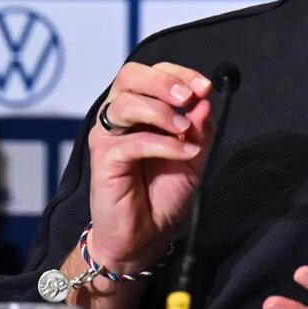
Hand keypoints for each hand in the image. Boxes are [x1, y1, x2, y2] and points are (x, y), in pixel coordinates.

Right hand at [86, 61, 214, 272]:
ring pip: (126, 104)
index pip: (153, 73)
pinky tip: (184, 153)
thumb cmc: (165, 192)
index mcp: (141, 108)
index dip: (179, 73)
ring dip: (162, 112)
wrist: (146, 235)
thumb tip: (204, 101)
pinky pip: (132, 142)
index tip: (205, 87)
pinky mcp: (103, 159)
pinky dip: (163, 144)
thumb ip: (199, 128)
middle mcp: (120, 116)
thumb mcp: (194, 155)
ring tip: (185, 130)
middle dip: (163, 82)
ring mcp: (108, 136)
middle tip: (188, 97)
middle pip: (130, 76)